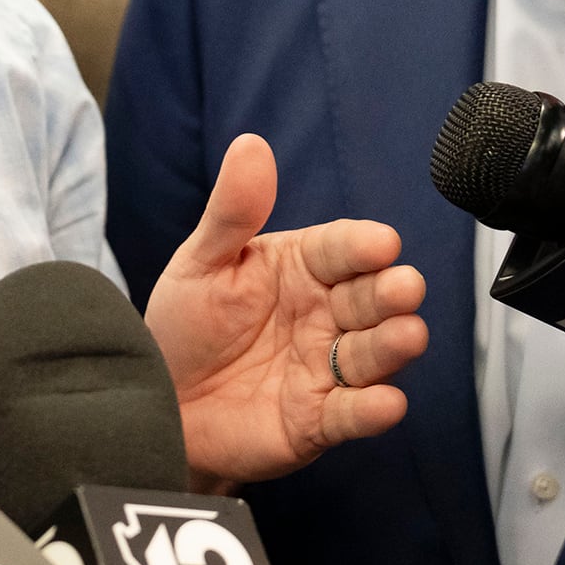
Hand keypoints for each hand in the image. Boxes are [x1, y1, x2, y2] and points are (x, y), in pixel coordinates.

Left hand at [146, 134, 427, 487]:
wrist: (158, 403)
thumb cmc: (185, 328)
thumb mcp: (201, 263)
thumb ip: (232, 211)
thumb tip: (250, 145)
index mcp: (302, 268)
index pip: (341, 249)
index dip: (362, 246)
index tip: (380, 243)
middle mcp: (324, 315)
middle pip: (370, 299)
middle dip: (390, 293)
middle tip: (403, 287)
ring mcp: (325, 368)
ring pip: (372, 354)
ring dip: (394, 345)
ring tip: (406, 335)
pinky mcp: (318, 420)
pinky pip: (352, 414)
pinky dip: (372, 410)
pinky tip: (385, 402)